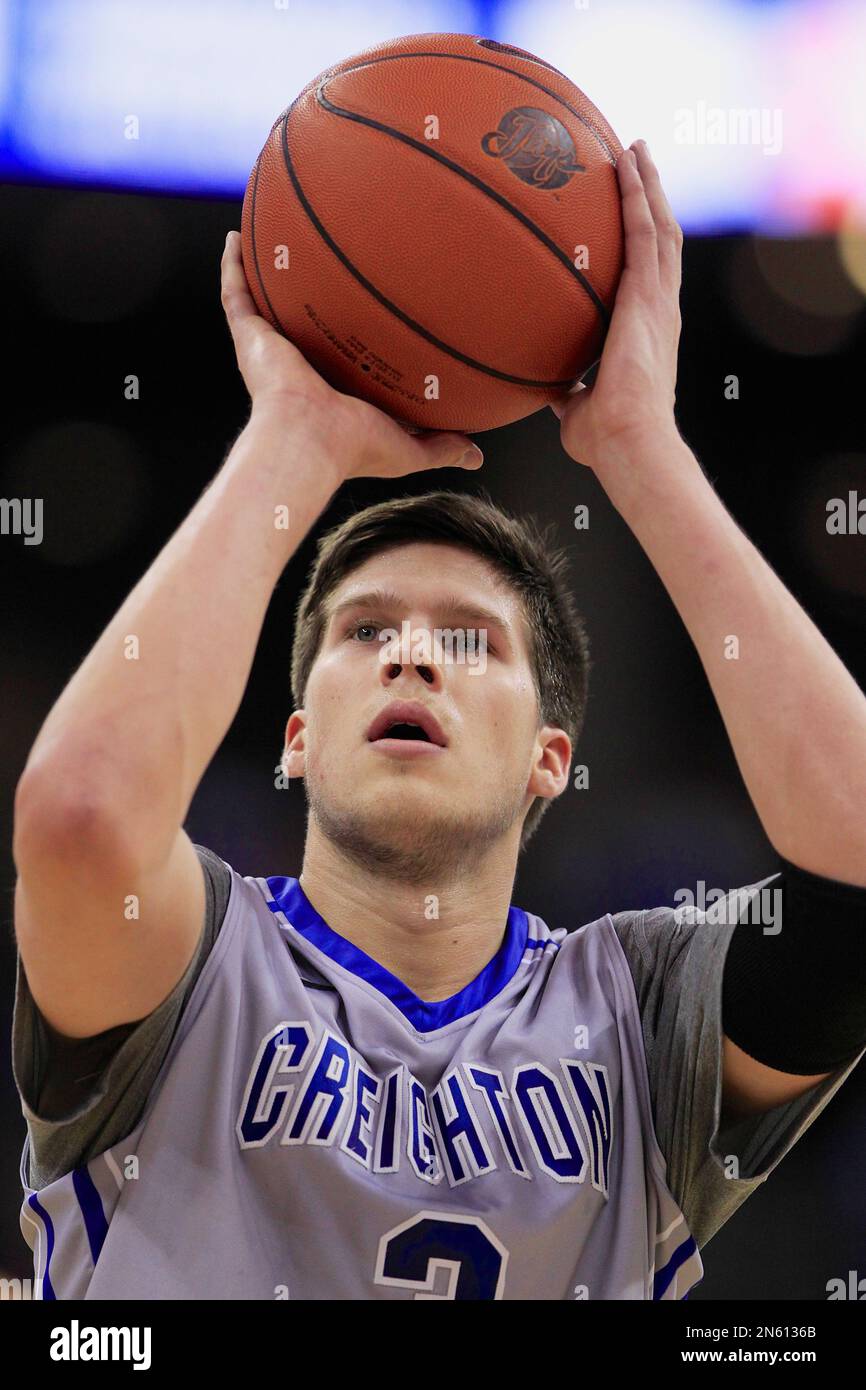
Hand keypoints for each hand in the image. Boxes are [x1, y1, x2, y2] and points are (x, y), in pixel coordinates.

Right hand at [220, 231, 482, 480]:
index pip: (343, 356)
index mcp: (332, 389)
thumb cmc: (356, 448)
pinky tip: (235, 237)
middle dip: (310, 296)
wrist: (311, 441)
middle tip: (325, 261)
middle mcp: (300, 366)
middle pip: (304, 322)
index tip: (370, 309)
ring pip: (266, 302)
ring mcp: (271, 350)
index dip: (354, 335)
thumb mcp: (410, 447)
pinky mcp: (250, 338)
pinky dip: (232, 266)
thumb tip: (477, 455)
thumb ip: (442, 445)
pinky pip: (236, 294)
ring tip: (270, 236)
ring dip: (264, 273)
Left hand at [549, 140, 682, 472]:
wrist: (626, 440)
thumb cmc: (605, 438)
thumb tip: (547, 390)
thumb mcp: (577, 408)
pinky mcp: (649, 295)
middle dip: (651, 200)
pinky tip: (628, 165)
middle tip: (638, 164)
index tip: (632, 219)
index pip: (648, 278)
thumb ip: (567, 392)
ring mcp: (658, 300)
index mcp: (646, 333)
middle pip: (662, 241)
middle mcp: (660, 310)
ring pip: (660, 227)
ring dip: (647, 186)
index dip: (643, 245)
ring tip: (635, 150)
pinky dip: (639, 195)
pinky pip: (646, 232)